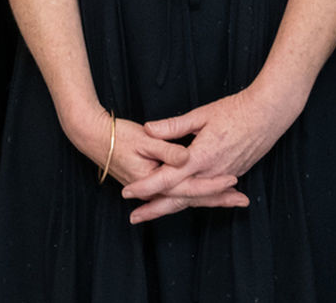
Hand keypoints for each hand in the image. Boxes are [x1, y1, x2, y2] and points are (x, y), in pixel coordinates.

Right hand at [65, 104, 232, 222]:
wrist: (92, 137)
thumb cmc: (117, 135)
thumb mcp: (144, 138)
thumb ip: (166, 148)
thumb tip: (186, 157)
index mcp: (154, 178)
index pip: (189, 187)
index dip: (212, 184)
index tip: (233, 182)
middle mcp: (154, 189)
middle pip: (191, 198)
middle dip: (218, 199)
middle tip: (243, 201)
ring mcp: (153, 188)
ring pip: (187, 198)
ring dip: (211, 199)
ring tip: (235, 199)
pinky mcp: (153, 184)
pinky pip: (178, 194)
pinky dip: (196, 194)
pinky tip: (210, 193)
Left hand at [123, 88, 298, 222]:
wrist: (269, 115)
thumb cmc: (236, 110)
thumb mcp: (201, 115)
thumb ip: (173, 126)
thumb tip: (149, 129)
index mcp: (201, 156)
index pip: (168, 178)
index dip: (146, 187)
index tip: (128, 193)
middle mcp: (212, 172)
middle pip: (179, 198)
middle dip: (154, 209)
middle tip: (134, 218)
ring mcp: (224, 176)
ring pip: (193, 199)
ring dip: (171, 208)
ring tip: (152, 214)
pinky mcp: (233, 174)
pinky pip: (207, 194)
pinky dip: (192, 201)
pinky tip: (181, 203)